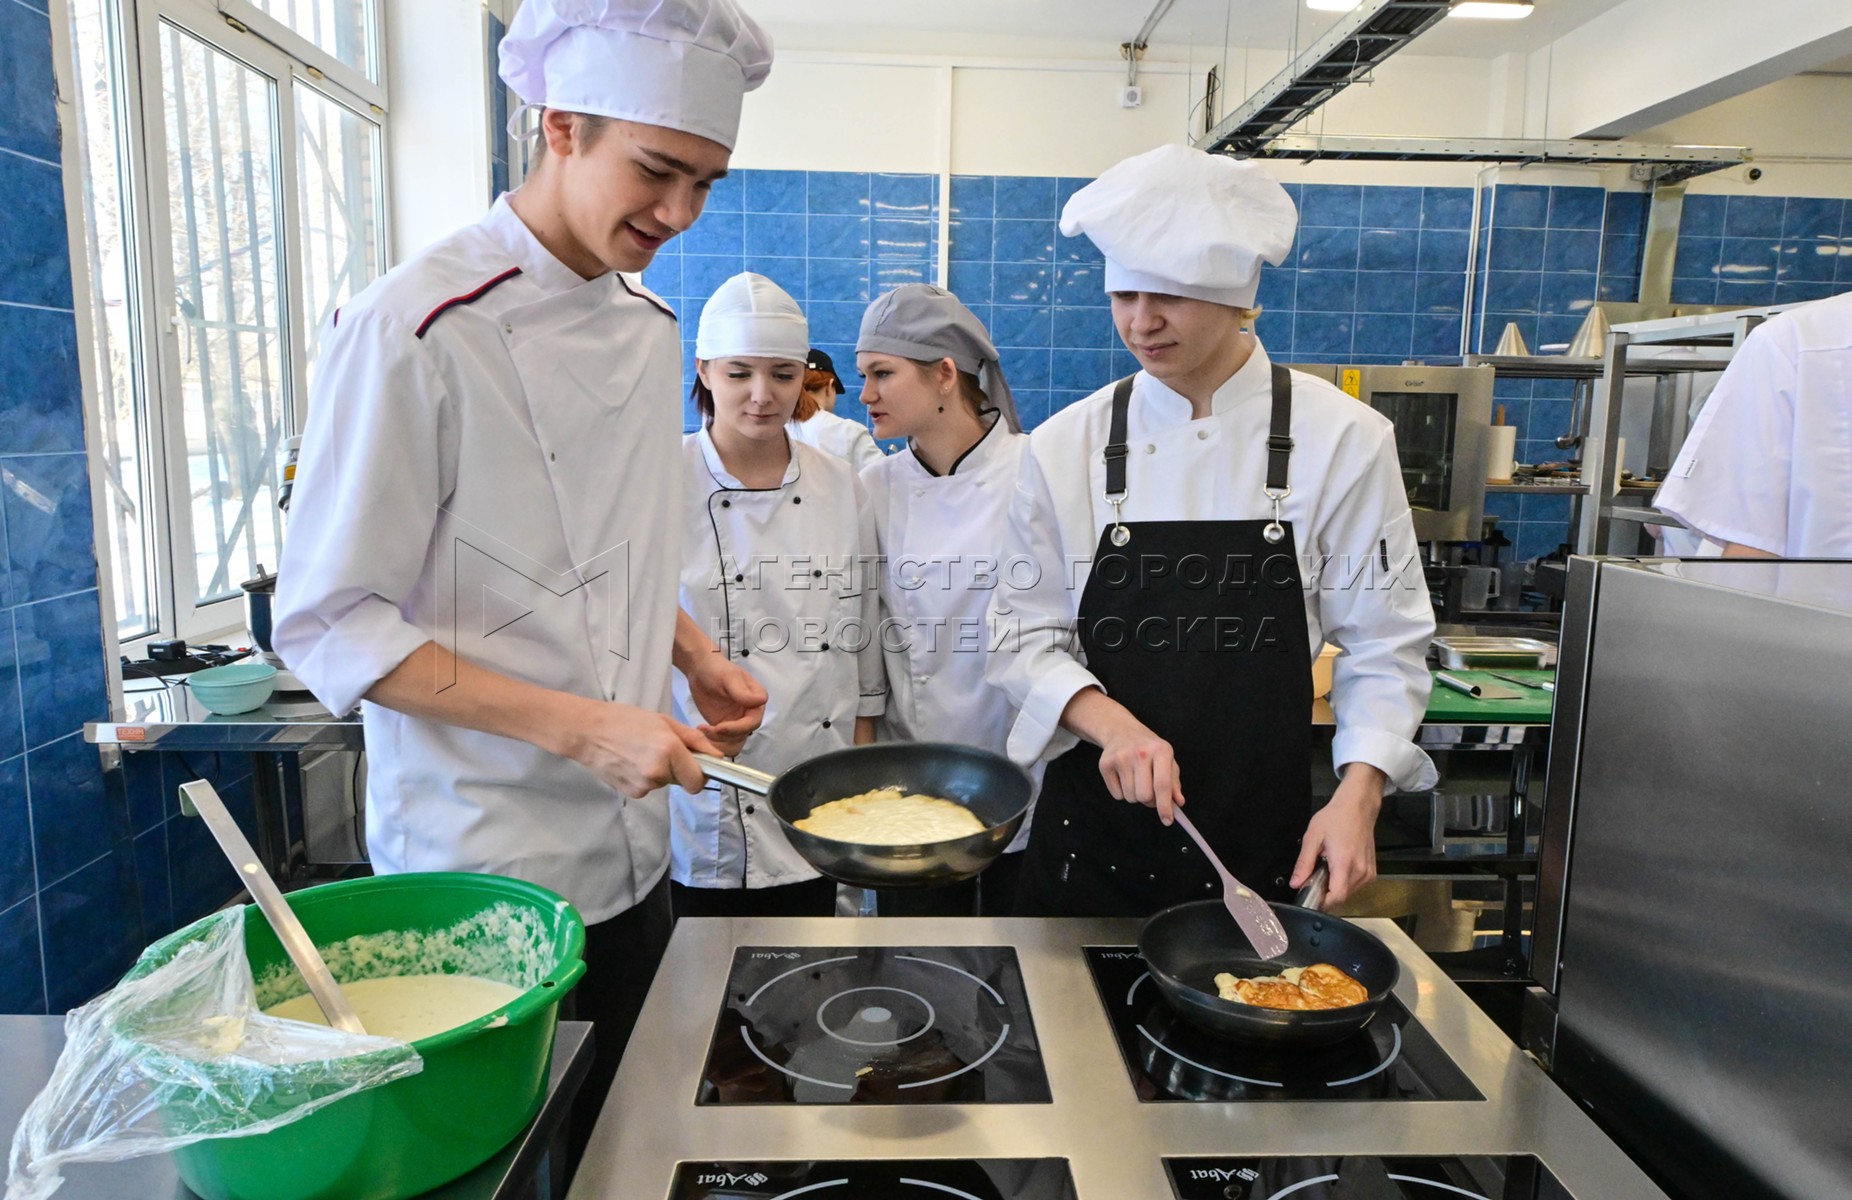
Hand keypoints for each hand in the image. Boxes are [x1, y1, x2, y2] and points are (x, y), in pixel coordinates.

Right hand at [559, 701, 714, 798]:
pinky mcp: (632, 793)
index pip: (698, 779)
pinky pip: (650, 787)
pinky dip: (646, 777)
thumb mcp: (664, 721)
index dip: (701, 773)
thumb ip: (693, 739)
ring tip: (643, 752)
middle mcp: (658, 771)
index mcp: (669, 749)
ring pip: (666, 783)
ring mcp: (644, 785)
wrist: (587, 732)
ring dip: (662, 771)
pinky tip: (632, 761)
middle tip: (664, 750)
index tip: (698, 765)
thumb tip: (717, 756)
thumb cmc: (625, 720)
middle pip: (683, 781)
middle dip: (680, 769)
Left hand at [685, 656, 767, 756]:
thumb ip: (742, 691)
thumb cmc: (716, 668)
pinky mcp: (725, 725)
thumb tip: (760, 702)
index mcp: (756, 698)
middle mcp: (750, 711)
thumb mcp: (729, 677)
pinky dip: (713, 739)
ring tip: (703, 730)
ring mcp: (737, 719)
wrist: (700, 669)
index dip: (739, 727)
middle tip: (709, 730)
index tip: (720, 726)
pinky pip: (724, 738)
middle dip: (727, 734)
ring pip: (735, 739)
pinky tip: (701, 729)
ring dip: (719, 739)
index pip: (754, 720)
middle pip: (745, 732)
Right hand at [1081, 704, 1184, 824]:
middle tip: (1149, 791)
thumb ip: (1173, 783)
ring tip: (1136, 779)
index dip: (1165, 806)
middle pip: (1144, 796)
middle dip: (1148, 800)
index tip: (1167, 821)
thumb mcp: (1167, 760)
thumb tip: (1178, 803)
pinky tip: (1124, 776)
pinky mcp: (1105, 764)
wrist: (1121, 731)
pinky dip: (1122, 792)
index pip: (1162, 785)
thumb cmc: (1149, 749)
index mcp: (1161, 750)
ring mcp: (1121, 757)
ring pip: (1130, 798)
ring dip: (1135, 795)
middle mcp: (1140, 753)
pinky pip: (1117, 795)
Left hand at [1292, 763, 1383, 904]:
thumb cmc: (1335, 818)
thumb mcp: (1313, 837)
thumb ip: (1304, 863)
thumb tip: (1296, 884)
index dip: (1322, 902)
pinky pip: (1356, 886)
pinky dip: (1345, 883)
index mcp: (1345, 863)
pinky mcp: (1372, 872)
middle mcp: (1360, 871)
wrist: (1358, 806)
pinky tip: (1337, 868)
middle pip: (1342, 897)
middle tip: (1314, 880)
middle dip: (1326, 894)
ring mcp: (1369, 873)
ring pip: (1349, 893)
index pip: (1336, 897)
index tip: (1309, 896)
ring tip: (1326, 870)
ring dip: (1335, 888)